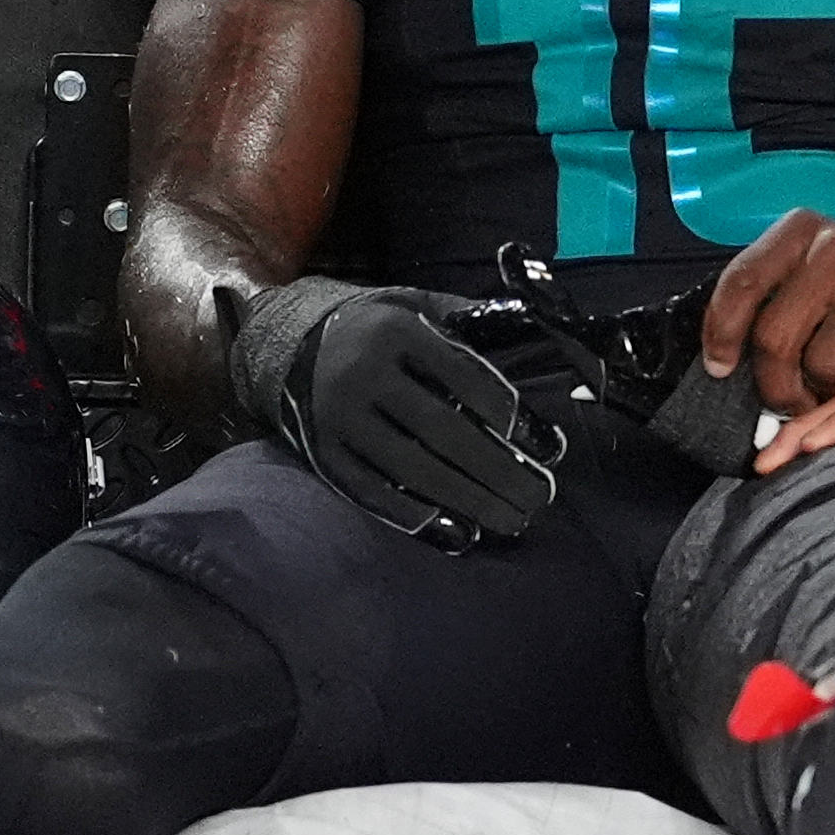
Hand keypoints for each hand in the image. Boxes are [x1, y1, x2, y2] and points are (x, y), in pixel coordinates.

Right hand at [238, 285, 556, 545]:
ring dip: (467, 499)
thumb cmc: (378, 328)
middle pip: (442, 430)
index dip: (505, 410)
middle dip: (497, 469)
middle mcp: (364, 373)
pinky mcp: (323, 452)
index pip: (461, 374)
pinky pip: (372, 491)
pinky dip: (415, 514)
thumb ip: (467, 316)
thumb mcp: (416, 304)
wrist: (291, 342)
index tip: (543, 443)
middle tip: (539, 497)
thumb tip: (531, 324)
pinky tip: (456, 530)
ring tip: (510, 520)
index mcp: (396, 331)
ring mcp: (340, 417)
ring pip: (412, 467)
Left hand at [699, 212, 834, 414]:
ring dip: (833, 390)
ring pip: (824, 363)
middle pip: (775, 336)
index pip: (742, 282)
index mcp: (802, 231)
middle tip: (794, 402)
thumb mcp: (822, 286)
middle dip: (778, 386)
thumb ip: (778, 309)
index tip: (722, 369)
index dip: (723, 332)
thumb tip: (724, 366)